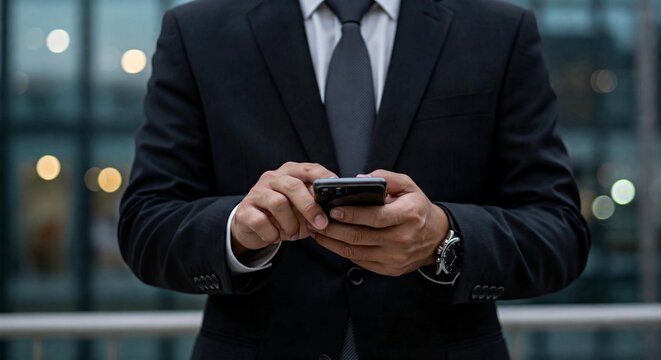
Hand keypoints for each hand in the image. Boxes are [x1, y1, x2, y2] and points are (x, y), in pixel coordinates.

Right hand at [231, 162, 336, 255]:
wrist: (252, 226)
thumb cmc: (284, 215)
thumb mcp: (302, 209)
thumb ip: (316, 204)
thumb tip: (333, 209)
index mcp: (290, 173)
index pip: (309, 169)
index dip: (324, 177)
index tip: (335, 189)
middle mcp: (273, 178)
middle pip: (293, 186)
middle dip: (309, 207)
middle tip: (320, 224)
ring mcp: (257, 192)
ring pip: (278, 203)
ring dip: (291, 223)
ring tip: (294, 234)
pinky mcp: (245, 209)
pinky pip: (261, 221)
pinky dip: (272, 233)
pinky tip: (275, 236)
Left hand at [310, 170, 448, 276]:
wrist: (436, 238)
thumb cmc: (418, 208)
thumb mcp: (409, 186)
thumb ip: (386, 178)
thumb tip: (360, 179)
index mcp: (409, 215)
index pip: (375, 217)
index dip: (352, 214)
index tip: (333, 209)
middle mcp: (402, 239)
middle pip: (361, 236)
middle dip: (334, 229)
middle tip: (318, 221)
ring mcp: (395, 257)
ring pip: (356, 252)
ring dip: (332, 243)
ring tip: (318, 232)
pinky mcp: (389, 269)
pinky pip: (360, 262)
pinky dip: (342, 252)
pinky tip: (331, 243)